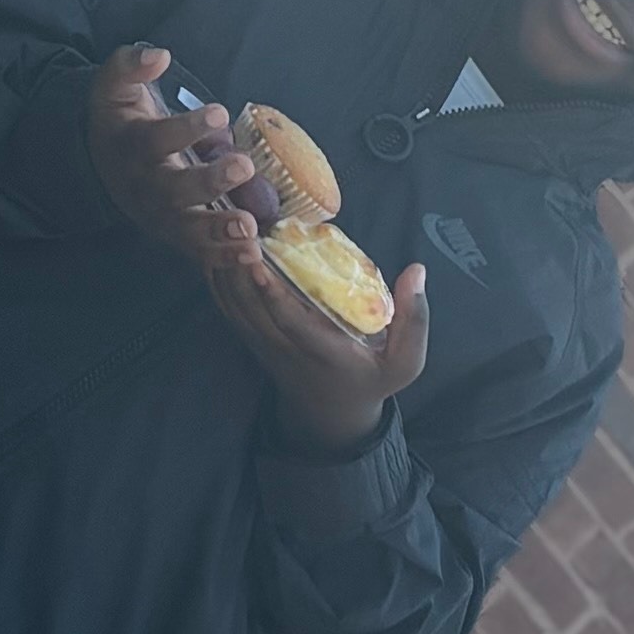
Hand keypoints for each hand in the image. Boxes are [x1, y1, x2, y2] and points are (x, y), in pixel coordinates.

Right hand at [85, 45, 264, 264]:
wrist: (100, 162)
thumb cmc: (120, 119)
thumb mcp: (114, 86)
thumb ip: (130, 66)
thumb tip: (159, 56)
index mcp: (132, 146)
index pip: (156, 139)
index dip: (186, 128)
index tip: (219, 112)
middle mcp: (145, 185)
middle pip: (173, 190)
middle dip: (208, 181)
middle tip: (243, 165)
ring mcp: (159, 215)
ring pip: (186, 229)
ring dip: (218, 231)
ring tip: (249, 230)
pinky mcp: (175, 234)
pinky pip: (197, 251)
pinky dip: (224, 257)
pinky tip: (253, 254)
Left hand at [198, 227, 427, 453]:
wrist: (330, 413)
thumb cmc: (371, 379)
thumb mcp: (405, 362)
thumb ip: (415, 319)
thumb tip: (416, 270)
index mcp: (322, 351)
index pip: (289, 322)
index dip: (271, 292)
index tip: (259, 260)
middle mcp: (283, 347)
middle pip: (248, 307)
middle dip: (238, 266)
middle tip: (236, 221)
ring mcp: (261, 343)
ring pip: (232, 304)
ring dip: (224, 266)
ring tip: (226, 222)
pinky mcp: (250, 337)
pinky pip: (226, 306)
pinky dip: (218, 277)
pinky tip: (217, 244)